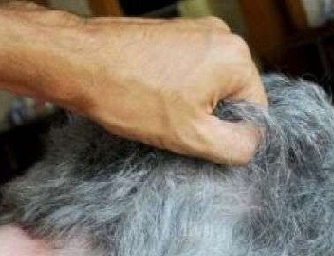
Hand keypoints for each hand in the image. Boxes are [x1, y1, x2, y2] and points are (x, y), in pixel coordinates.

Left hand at [8, 6, 266, 164]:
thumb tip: (254, 144)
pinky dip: (175, 88)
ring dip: (191, 104)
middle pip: (233, 95)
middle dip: (208, 117)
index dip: (229, 134)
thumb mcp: (191, 136)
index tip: (198, 139)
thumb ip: (236, 146)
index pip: (256, 111)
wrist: (78, 62)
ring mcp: (196, 30)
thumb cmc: (128, 94)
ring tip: (159, 110)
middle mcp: (221, 36)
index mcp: (235, 58)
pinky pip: (190, 70)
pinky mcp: (174, 32)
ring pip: (210, 85)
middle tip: (175, 127)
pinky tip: (151, 96)